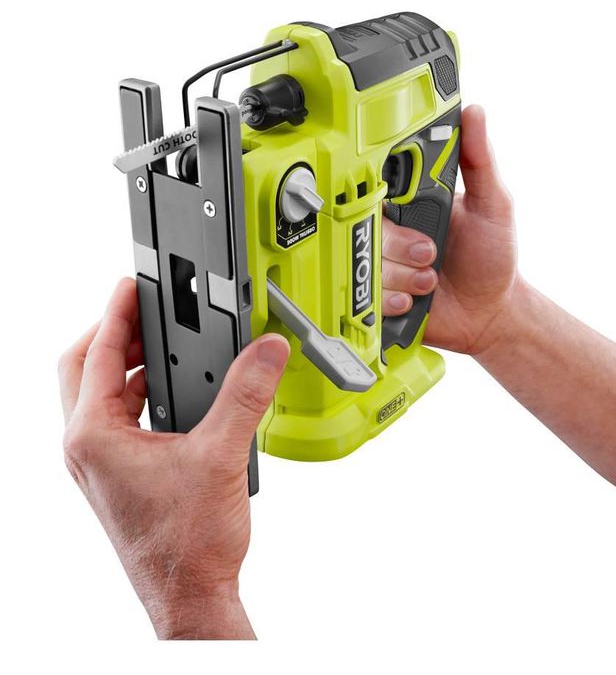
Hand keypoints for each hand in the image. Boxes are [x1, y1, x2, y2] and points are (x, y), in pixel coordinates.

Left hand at [58, 278, 288, 638]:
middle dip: (113, 335)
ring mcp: (99, 464)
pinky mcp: (117, 475)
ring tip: (161, 345)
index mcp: (94, 436)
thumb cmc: (188, 544)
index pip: (95, 354)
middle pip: (84, 369)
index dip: (115, 312)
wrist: (189, 594)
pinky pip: (117, 418)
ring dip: (125, 364)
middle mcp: (87, 448)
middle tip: (143, 311)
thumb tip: (266, 351)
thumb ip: (247, 394)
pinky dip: (137, 394)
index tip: (130, 285)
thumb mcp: (222, 454)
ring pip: (99, 395)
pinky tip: (171, 393)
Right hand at [381, 105, 517, 354]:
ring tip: (431, 279)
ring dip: (404, 274)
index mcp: (413, 202)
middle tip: (431, 252)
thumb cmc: (492, 258)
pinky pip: (368, 295)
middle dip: (401, 243)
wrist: (489, 313)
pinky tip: (415, 299)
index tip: (397, 203)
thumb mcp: (493, 205)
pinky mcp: (382, 295)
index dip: (380, 190)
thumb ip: (479, 161)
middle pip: (366, 224)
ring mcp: (386, 263)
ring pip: (367, 260)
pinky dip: (393, 299)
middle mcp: (394, 230)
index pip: (380, 184)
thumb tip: (475, 114)